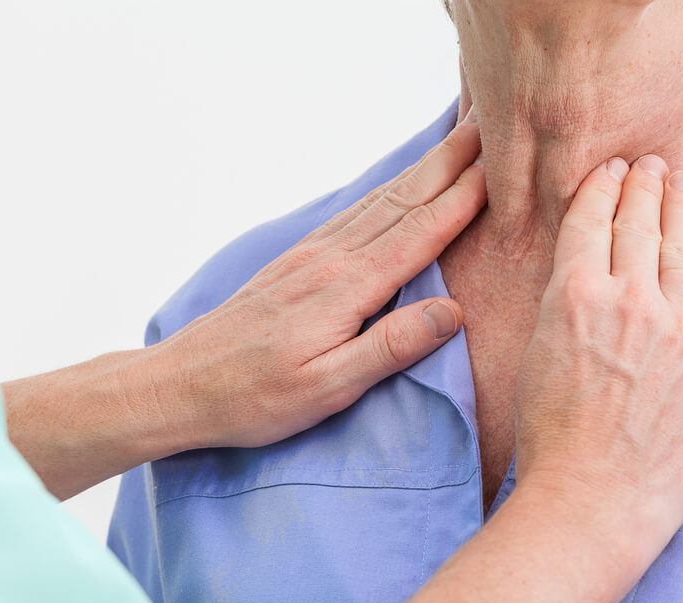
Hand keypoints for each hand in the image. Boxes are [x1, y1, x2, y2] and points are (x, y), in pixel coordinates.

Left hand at [149, 112, 485, 448]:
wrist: (181, 384)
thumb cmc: (253, 397)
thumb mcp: (327, 388)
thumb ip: (389, 348)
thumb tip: (452, 312)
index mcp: (345, 289)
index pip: (420, 233)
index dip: (464, 198)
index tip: (501, 165)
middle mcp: (330, 259)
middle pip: (403, 200)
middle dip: (450, 162)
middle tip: (488, 125)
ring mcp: (310, 255)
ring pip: (379, 200)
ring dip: (422, 168)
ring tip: (455, 141)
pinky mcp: (297, 262)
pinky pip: (353, 213)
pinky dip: (386, 190)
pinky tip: (397, 184)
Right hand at [514, 155, 682, 569]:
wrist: (592, 498)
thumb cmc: (550, 438)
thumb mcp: (534, 356)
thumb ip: (560, 306)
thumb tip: (580, 275)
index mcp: (571, 295)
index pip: (591, 220)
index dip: (601, 187)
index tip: (609, 170)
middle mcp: (626, 297)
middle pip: (640, 221)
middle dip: (644, 183)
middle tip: (649, 163)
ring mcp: (676, 323)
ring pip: (682, 242)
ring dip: (681, 203)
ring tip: (681, 179)